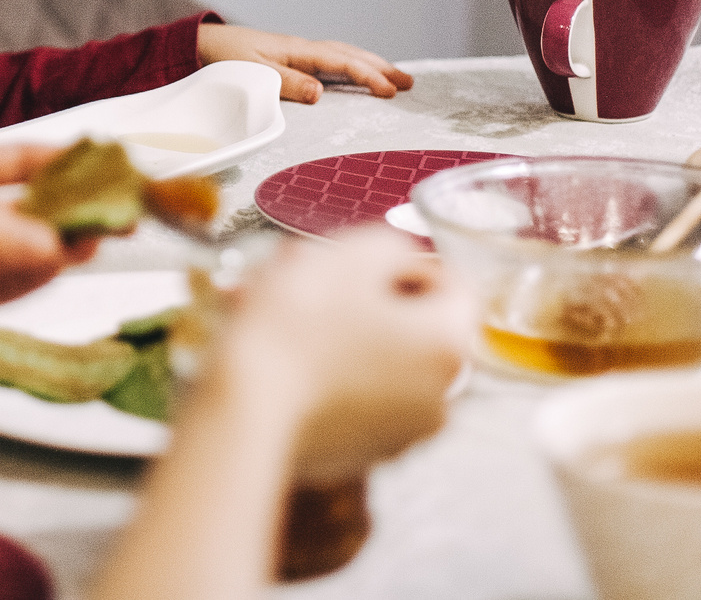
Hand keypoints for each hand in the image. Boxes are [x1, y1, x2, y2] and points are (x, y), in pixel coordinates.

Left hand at [0, 143, 91, 343]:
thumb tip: (47, 243)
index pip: (12, 159)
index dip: (62, 159)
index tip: (110, 160)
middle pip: (27, 207)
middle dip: (75, 206)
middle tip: (125, 208)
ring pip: (24, 251)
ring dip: (63, 245)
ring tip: (108, 237)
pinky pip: (4, 291)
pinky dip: (37, 281)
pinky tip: (65, 269)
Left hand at [199, 21, 411, 101]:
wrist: (207, 43)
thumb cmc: (228, 58)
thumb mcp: (255, 73)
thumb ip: (286, 84)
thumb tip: (320, 93)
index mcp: (298, 52)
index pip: (342, 63)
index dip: (368, 77)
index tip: (390, 91)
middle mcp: (304, 49)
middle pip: (350, 55)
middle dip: (381, 68)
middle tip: (409, 83)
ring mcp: (301, 53)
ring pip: (344, 55)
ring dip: (371, 65)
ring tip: (396, 78)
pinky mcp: (295, 59)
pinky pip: (333, 60)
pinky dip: (353, 65)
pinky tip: (360, 74)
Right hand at [214, 228, 471, 480]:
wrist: (245, 410)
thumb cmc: (296, 329)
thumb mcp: (349, 255)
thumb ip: (391, 246)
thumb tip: (398, 261)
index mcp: (447, 342)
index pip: (455, 284)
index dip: (407, 263)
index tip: (364, 261)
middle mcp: (440, 395)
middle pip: (412, 325)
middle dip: (363, 297)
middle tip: (311, 277)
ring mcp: (402, 431)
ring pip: (377, 360)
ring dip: (339, 331)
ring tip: (279, 312)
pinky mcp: (364, 453)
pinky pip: (354, 396)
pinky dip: (328, 372)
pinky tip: (282, 353)